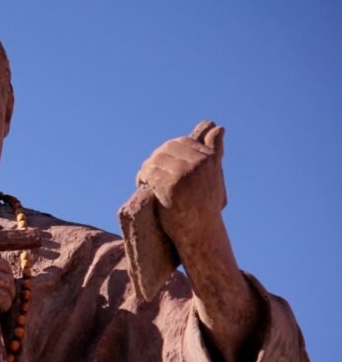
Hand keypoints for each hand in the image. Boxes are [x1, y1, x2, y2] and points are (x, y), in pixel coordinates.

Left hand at [136, 125, 225, 246]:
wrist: (200, 233)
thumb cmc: (206, 205)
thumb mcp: (213, 175)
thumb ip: (215, 151)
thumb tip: (219, 127)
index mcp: (209, 159)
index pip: (181, 143)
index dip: (167, 152)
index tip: (161, 164)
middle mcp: (198, 164)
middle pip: (165, 150)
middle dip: (155, 160)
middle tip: (148, 173)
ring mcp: (184, 174)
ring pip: (155, 161)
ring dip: (146, 170)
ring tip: (145, 180)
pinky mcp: (169, 186)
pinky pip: (149, 173)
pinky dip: (142, 178)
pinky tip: (143, 186)